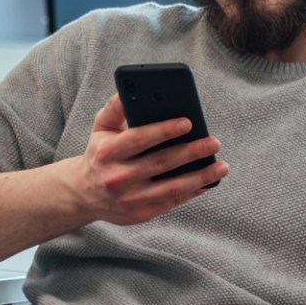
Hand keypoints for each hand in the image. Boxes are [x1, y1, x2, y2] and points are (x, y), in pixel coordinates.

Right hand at [67, 94, 228, 225]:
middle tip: (214, 142)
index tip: (188, 122)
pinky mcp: (140, 214)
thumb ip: (116, 107)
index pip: (138, 139)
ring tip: (221, 166)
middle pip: (160, 163)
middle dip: (191, 152)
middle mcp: (117, 177)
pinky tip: (209, 182)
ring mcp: (129, 199)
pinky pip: (172, 202)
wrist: (84, 194)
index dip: (163, 131)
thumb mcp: (100, 128)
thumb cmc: (100, 153)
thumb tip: (132, 90)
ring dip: (200, 177)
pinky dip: (193, 192)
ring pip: (171, 187)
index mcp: (107, 152)